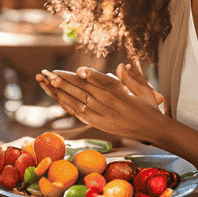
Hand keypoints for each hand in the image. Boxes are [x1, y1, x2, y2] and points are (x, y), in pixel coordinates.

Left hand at [36, 62, 167, 141]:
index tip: (80, 70)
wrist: (152, 130)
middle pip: (85, 90)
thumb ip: (133, 78)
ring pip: (77, 101)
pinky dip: (65, 103)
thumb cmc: (149, 107)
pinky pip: (77, 112)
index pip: (105, 83)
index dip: (92, 76)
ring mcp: (101, 115)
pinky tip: (55, 95)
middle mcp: (108, 105)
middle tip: (49, 72)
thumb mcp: (145, 90)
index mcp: (121, 94)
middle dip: (65, 80)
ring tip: (46, 81)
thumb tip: (123, 66)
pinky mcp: (97, 122)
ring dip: (60, 91)